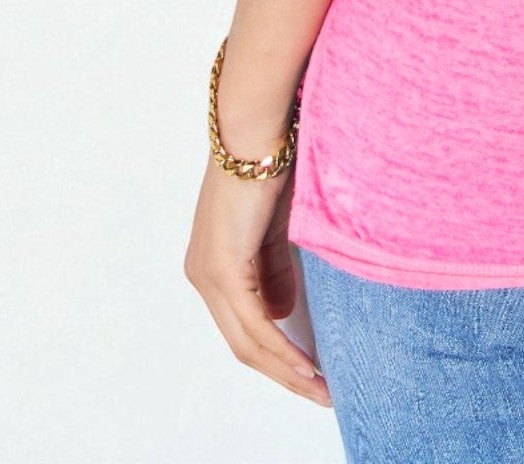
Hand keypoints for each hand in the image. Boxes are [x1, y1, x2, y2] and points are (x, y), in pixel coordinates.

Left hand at [184, 151, 332, 408]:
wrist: (256, 131)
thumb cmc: (270, 163)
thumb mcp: (276, 226)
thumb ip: (275, 269)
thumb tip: (281, 312)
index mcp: (213, 265)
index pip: (243, 325)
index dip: (276, 354)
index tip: (309, 372)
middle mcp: (203, 276)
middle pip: (243, 344)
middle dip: (284, 374)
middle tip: (319, 393)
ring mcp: (209, 275)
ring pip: (248, 343)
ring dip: (287, 371)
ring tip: (320, 389)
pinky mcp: (224, 270)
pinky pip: (255, 325)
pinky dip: (283, 351)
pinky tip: (306, 367)